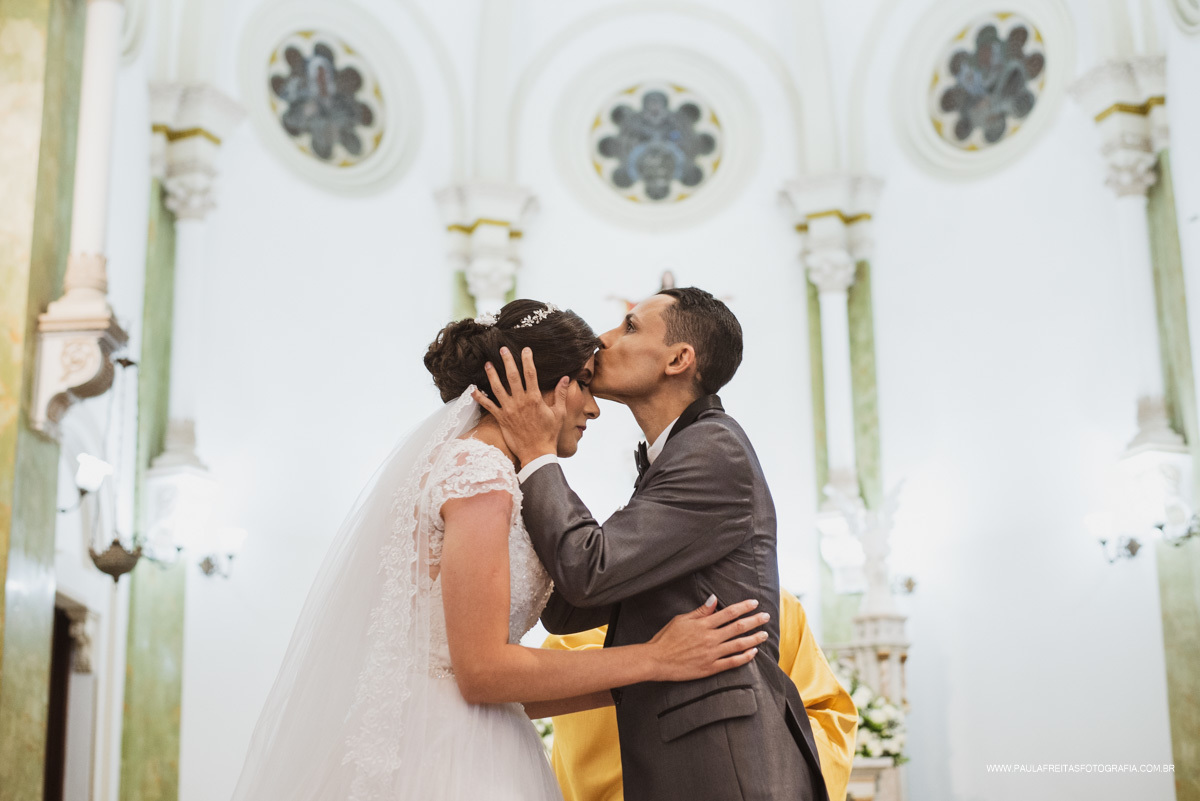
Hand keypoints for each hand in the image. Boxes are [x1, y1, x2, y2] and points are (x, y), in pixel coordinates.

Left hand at [472, 347, 568, 464]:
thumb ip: (561, 394)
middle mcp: (521, 402)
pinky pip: (488, 406)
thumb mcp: (559, 413)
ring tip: (487, 364)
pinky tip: (473, 389)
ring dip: (492, 375)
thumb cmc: (549, 434)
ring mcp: (509, 410)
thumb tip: (565, 378)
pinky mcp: (501, 419)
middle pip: (512, 376)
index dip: (528, 360)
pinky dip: (480, 398)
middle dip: (507, 361)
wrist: (536, 453)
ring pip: (498, 388)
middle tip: (502, 349)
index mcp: (535, 398)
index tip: (525, 350)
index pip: (531, 374)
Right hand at [646, 597, 768, 681]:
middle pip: (737, 627)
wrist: (656, 660)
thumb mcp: (681, 619)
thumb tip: (714, 599)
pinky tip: (753, 652)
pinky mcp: (710, 668)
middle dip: (754, 621)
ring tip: (764, 634)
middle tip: (766, 617)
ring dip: (754, 638)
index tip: (754, 603)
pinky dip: (744, 657)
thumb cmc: (666, 638)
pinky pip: (732, 663)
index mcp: (703, 624)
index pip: (728, 613)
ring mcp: (711, 654)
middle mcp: (710, 638)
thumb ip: (700, 611)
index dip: (743, 607)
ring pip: (738, 645)